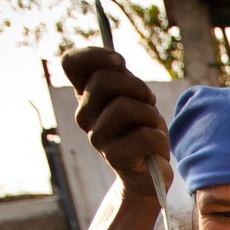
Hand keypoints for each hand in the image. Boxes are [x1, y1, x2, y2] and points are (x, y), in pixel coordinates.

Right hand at [60, 46, 170, 196]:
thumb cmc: (142, 129)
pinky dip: (159, 137)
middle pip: (103, 80)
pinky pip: (144, 135)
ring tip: (152, 125)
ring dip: (150, 113)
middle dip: (137, 86)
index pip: (70, 62)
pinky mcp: (114, 156)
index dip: (95, 55)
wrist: (148, 174)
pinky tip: (155, 145)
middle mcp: (84, 115)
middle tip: (149, 100)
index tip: (120, 62)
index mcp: (85, 96)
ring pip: (124, 106)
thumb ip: (122, 77)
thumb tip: (117, 61)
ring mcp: (96, 137)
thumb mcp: (134, 96)